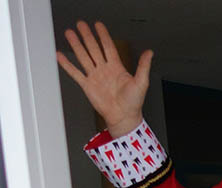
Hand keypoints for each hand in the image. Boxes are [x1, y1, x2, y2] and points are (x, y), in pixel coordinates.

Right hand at [56, 21, 151, 136]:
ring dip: (76, 45)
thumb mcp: (142, 82)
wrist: (123, 117)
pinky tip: (61, 56)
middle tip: (81, 24)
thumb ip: (143, 66)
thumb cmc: (134, 103)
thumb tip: (149, 53)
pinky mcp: (87, 85)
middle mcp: (105, 70)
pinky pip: (75, 73)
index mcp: (117, 68)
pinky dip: (67, 65)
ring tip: (70, 34)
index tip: (98, 25)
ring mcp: (95, 77)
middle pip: (93, 49)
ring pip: (83, 57)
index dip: (103, 36)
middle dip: (87, 36)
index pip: (108, 47)